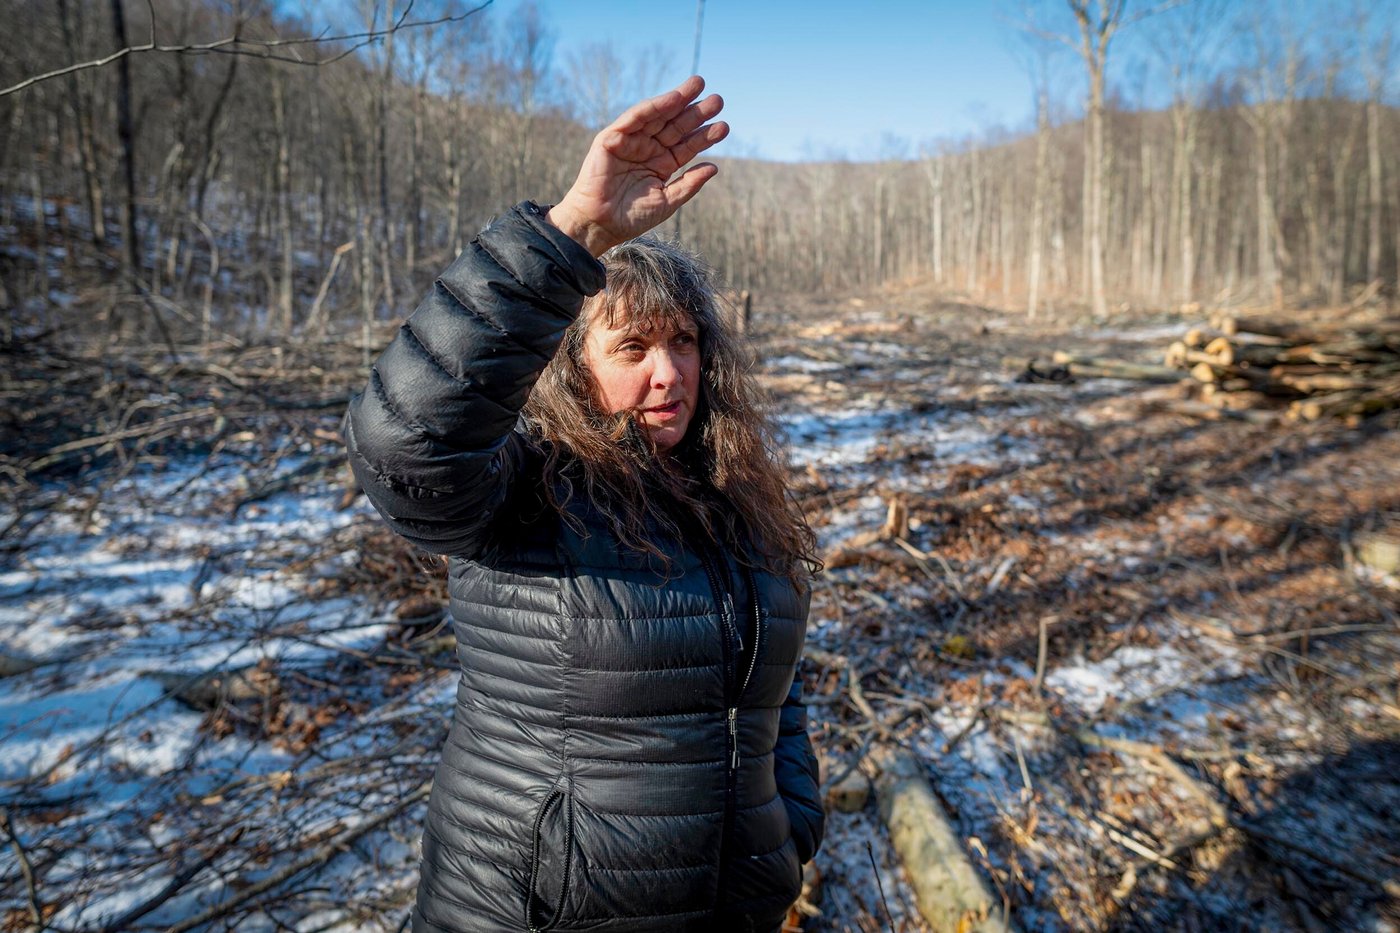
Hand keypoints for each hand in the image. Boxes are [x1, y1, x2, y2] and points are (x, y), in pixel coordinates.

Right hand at [547, 75, 727, 256]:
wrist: (600, 225)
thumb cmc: (631, 217)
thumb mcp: (667, 201)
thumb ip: (689, 184)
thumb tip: (714, 167)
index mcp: (661, 164)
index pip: (687, 145)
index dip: (705, 136)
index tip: (724, 127)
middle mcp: (648, 149)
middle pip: (676, 126)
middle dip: (696, 112)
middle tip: (718, 100)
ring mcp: (631, 142)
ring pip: (659, 116)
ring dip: (678, 100)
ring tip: (699, 86)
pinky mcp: (613, 137)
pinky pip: (635, 118)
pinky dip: (654, 106)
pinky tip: (674, 98)